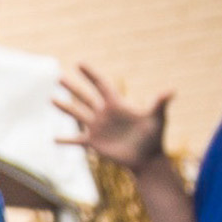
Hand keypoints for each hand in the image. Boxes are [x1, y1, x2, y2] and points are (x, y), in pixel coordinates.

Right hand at [55, 64, 171, 171]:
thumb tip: (171, 91)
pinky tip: (54, 139)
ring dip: (64, 107)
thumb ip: (160, 104)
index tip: (79, 63)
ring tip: (51, 99)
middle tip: (59, 77)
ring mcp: (97, 128)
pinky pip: (76, 141)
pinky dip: (65, 140)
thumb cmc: (154, 136)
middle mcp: (104, 114)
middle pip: (85, 97)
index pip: (101, 85)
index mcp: (116, 105)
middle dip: (72, 87)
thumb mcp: (157, 118)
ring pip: (77, 115)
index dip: (91, 74)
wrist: (147, 157)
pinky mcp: (94, 143)